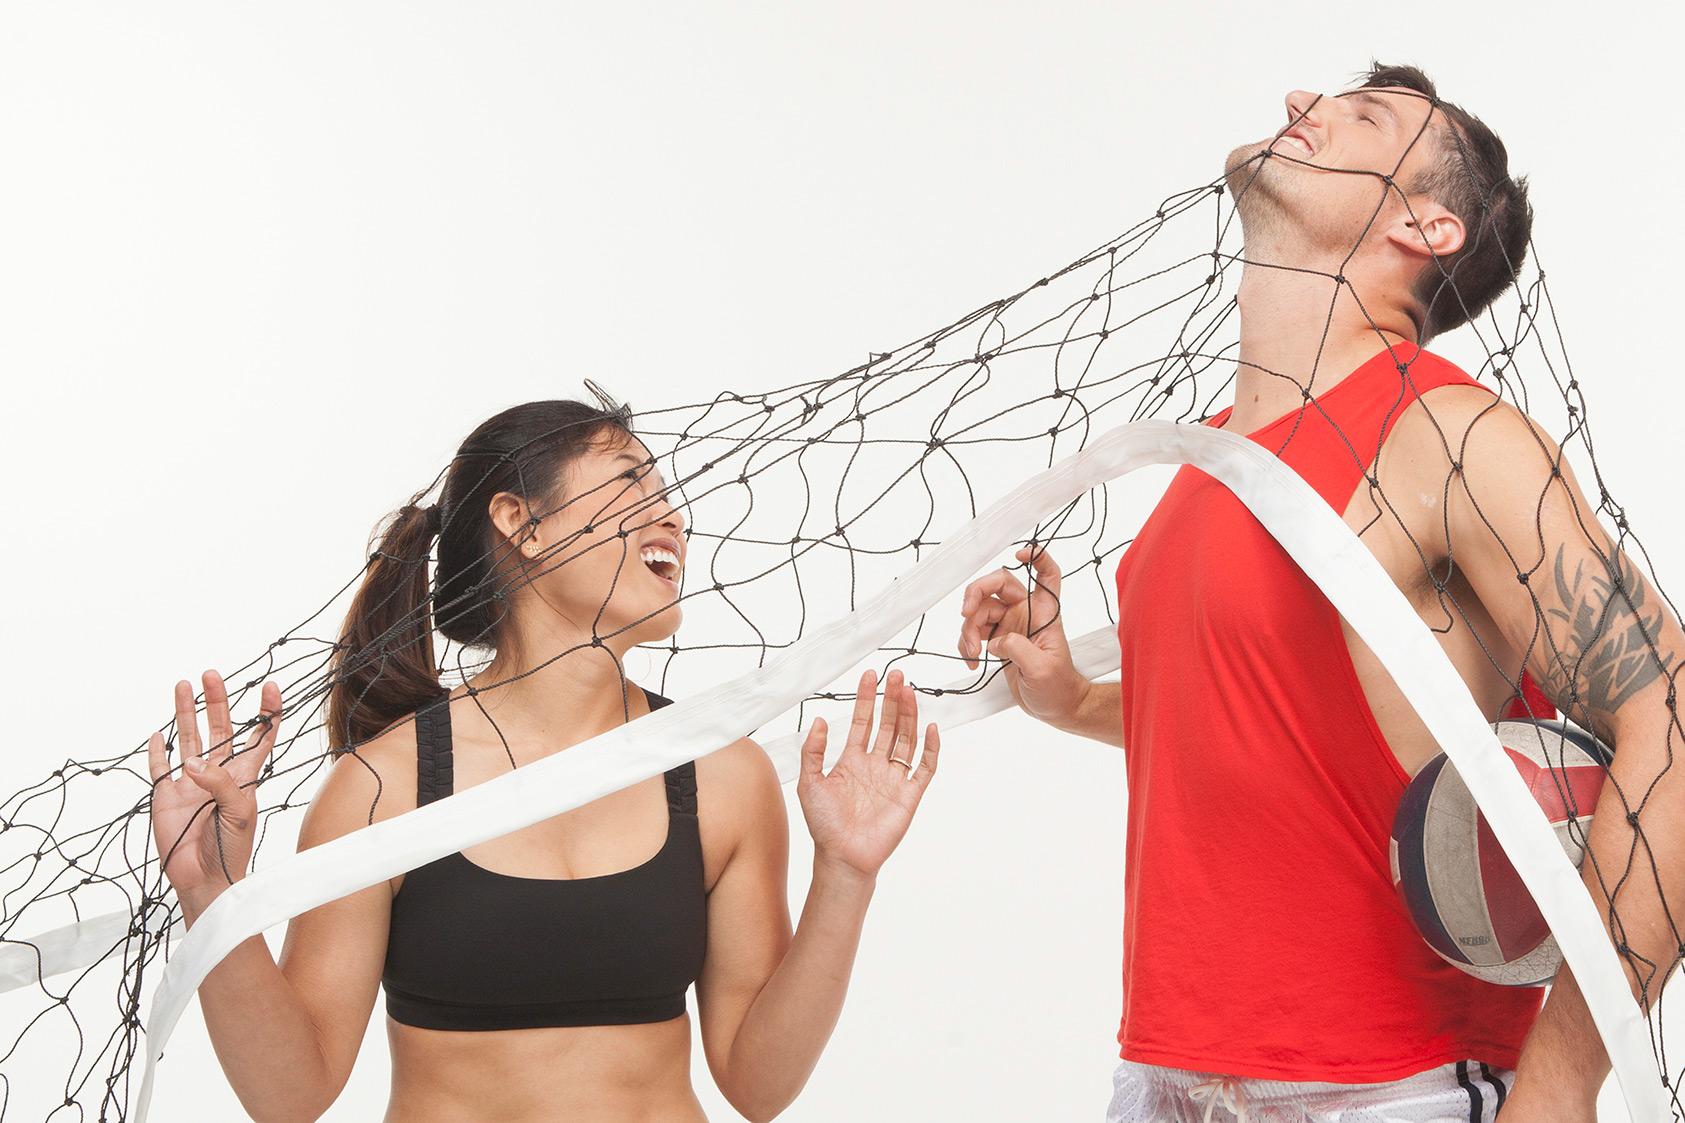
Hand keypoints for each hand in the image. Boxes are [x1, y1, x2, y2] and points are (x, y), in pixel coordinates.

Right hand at [147, 670, 282, 908]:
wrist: (204, 879)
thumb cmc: (232, 848)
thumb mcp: (238, 811)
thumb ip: (220, 784)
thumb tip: (193, 762)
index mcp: (244, 775)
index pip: (260, 736)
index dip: (266, 712)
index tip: (270, 687)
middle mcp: (218, 773)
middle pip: (220, 728)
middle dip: (217, 701)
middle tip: (212, 675)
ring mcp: (192, 783)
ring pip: (189, 739)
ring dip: (186, 714)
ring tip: (183, 686)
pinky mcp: (167, 796)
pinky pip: (160, 767)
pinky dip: (158, 751)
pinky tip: (158, 734)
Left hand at [797, 669, 938, 879]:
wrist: (842, 858)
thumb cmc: (824, 825)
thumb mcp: (810, 783)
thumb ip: (813, 752)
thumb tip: (820, 720)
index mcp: (853, 760)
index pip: (864, 721)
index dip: (867, 698)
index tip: (871, 675)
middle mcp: (876, 764)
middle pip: (889, 724)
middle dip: (893, 699)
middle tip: (897, 674)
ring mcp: (894, 778)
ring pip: (907, 739)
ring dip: (910, 715)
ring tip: (909, 691)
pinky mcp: (910, 794)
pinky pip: (925, 767)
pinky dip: (931, 748)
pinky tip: (931, 728)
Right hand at [957, 545, 1089, 727]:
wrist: (1054, 707)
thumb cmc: (1058, 687)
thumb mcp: (1041, 669)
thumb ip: (1018, 648)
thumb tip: (995, 640)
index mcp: (1044, 612)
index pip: (1047, 575)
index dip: (1038, 557)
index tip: (1020, 553)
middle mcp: (1026, 612)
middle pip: (997, 584)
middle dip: (975, 594)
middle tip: (965, 614)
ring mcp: (1009, 624)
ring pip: (979, 610)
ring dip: (967, 630)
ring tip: (972, 654)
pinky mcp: (996, 640)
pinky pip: (973, 631)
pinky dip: (965, 644)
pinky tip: (972, 660)